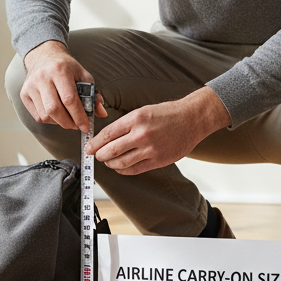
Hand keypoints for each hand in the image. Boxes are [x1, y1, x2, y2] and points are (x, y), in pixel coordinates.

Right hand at [20, 41, 108, 131]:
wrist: (44, 56)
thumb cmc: (66, 67)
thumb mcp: (83, 75)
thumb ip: (93, 95)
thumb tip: (101, 113)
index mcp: (60, 70)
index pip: (69, 99)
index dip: (79, 116)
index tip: (86, 127)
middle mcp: (42, 77)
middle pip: (54, 110)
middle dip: (68, 123)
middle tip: (77, 125)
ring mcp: (31, 86)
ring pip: (45, 116)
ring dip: (59, 122)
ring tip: (67, 118)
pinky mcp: (24, 94)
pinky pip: (38, 116)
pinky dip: (49, 120)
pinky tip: (56, 114)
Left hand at [87, 86, 229, 174]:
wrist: (192, 119)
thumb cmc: (168, 113)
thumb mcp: (143, 111)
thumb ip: (126, 124)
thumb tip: (108, 137)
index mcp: (136, 118)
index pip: (108, 134)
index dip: (95, 143)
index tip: (89, 147)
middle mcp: (142, 134)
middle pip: (112, 150)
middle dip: (100, 154)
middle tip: (96, 155)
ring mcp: (151, 149)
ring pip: (122, 162)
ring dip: (111, 164)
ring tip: (108, 161)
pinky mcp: (159, 160)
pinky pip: (136, 169)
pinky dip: (124, 170)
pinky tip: (120, 168)